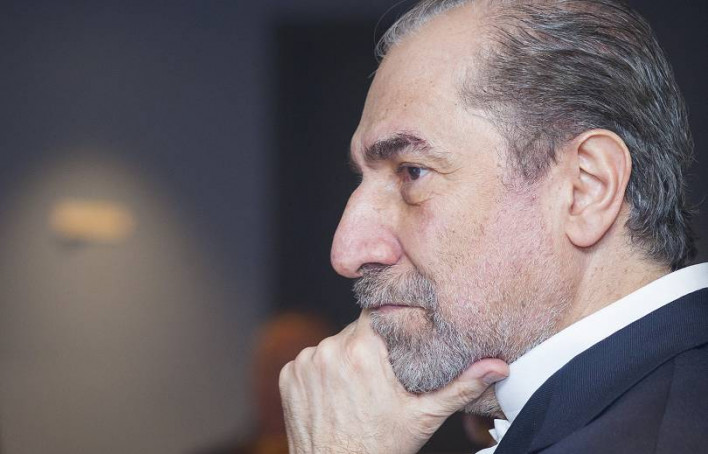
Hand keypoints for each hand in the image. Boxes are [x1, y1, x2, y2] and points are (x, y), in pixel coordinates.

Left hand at [279, 310, 508, 453]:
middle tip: (382, 373)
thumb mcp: (423, 416)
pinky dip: (322, 371)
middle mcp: (329, 349)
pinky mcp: (289, 374)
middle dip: (370, 345)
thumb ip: (460, 386)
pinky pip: (310, 359)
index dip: (390, 320)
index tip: (399, 332)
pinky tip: (334, 394)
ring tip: (357, 388)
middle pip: (356, 330)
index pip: (378, 312)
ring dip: (344, 358)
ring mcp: (305, 362)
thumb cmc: (379, 447)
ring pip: (333, 344)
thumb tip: (497, 367)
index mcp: (363, 351)